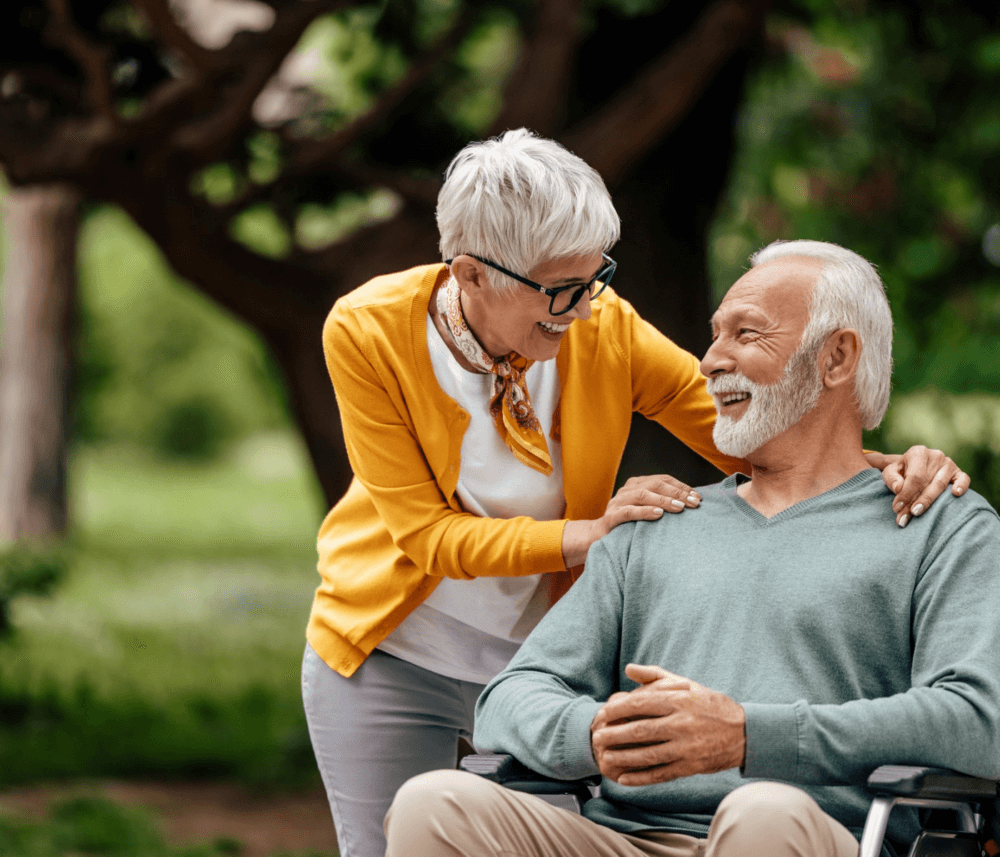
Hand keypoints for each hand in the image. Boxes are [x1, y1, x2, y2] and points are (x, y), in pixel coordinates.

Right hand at [562, 476, 700, 566]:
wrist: (599, 538)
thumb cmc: (629, 526)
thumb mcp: (646, 511)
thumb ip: (662, 504)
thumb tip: (690, 503)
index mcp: (636, 484)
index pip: (662, 479)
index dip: (681, 486)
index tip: (698, 497)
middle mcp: (626, 489)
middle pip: (655, 485)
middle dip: (677, 493)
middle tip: (693, 503)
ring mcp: (617, 502)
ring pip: (642, 495)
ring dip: (663, 500)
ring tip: (680, 507)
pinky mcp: (611, 517)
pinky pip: (628, 512)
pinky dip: (644, 512)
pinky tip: (658, 514)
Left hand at [590, 664, 745, 786]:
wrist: (744, 733)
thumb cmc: (709, 704)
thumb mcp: (686, 684)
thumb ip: (655, 676)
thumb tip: (628, 669)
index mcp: (678, 700)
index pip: (640, 704)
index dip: (616, 710)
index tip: (602, 714)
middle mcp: (681, 724)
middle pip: (639, 731)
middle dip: (613, 735)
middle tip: (595, 738)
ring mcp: (686, 747)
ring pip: (647, 755)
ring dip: (622, 758)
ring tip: (604, 758)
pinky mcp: (691, 767)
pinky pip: (661, 774)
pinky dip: (641, 778)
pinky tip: (623, 779)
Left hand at [866, 446, 969, 526]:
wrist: (913, 466)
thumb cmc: (901, 471)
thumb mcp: (891, 471)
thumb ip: (891, 478)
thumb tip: (898, 488)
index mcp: (918, 452)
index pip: (914, 476)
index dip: (905, 493)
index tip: (897, 507)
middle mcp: (935, 456)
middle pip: (926, 482)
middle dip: (914, 501)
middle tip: (905, 517)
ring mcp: (948, 464)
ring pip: (941, 484)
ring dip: (929, 500)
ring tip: (917, 512)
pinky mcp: (958, 472)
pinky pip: (963, 479)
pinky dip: (961, 486)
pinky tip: (955, 494)